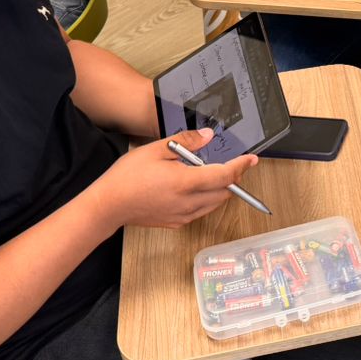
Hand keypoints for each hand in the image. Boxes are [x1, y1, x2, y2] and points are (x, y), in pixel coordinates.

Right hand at [87, 129, 257, 231]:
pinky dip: (205, 199)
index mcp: (186, 183)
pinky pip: (201, 211)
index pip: (225, 176)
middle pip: (225, 192)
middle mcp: (189, 203)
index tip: (251, 159)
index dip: (241, 166)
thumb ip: (185, 142)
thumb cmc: (127, 177)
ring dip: (219, 189)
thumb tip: (207, 136)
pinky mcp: (177, 223)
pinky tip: (191, 188)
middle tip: (229, 163)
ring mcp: (184, 216)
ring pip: (215, 203)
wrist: (108, 206)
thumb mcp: (155, 149)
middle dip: (232, 178)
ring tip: (206, 173)